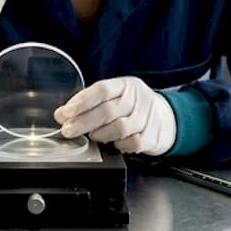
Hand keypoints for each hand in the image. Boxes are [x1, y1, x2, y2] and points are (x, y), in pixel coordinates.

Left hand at [53, 77, 176, 155]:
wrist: (167, 118)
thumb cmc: (134, 107)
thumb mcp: (117, 96)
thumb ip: (92, 103)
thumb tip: (63, 114)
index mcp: (126, 85)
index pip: (102, 90)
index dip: (82, 101)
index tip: (66, 112)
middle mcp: (138, 99)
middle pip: (107, 111)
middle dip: (83, 122)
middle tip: (68, 130)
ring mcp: (147, 117)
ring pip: (119, 128)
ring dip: (100, 134)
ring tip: (93, 136)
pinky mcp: (152, 136)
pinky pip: (131, 143)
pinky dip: (118, 145)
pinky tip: (113, 142)